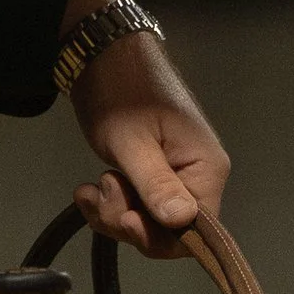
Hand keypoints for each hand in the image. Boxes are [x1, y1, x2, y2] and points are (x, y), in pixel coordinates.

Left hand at [67, 2, 230, 259]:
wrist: (103, 57)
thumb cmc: (121, 91)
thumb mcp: (132, 143)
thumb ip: (156, 185)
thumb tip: (183, 222)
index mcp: (206, 168)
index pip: (196, 232)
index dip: (158, 237)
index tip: (124, 220)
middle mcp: (198, 177)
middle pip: (168, 231)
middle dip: (127, 222)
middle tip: (99, 193)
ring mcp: (175, 176)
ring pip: (147, 221)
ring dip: (112, 212)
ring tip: (89, 188)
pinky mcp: (152, 174)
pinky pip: (135, 205)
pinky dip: (109, 204)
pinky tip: (87, 191)